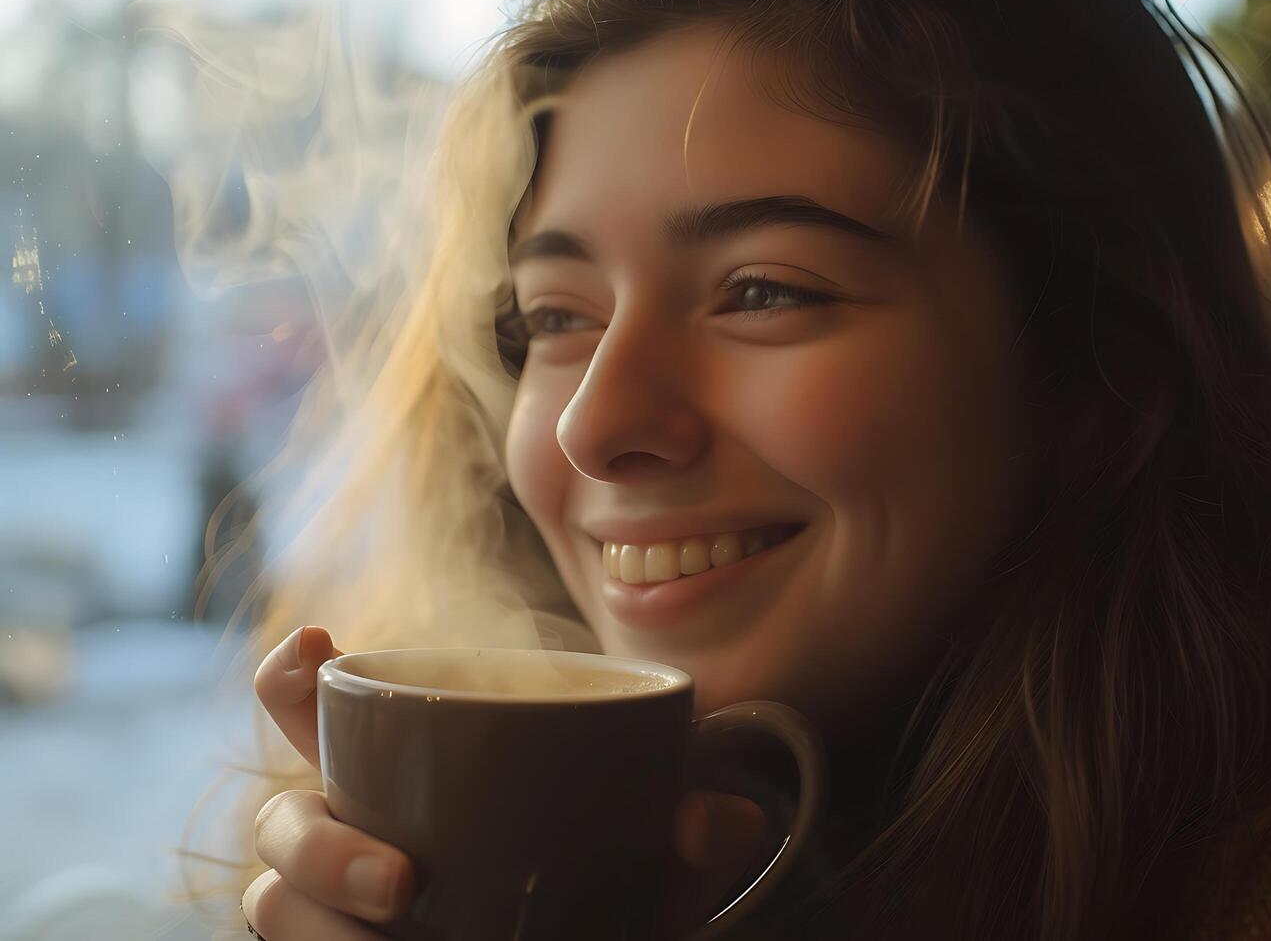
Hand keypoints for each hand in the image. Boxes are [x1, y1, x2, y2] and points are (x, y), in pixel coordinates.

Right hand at [242, 626, 766, 939]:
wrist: (620, 940)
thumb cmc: (620, 881)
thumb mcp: (666, 852)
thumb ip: (700, 826)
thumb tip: (712, 820)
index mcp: (410, 767)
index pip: (318, 707)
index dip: (294, 674)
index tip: (317, 643)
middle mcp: (355, 829)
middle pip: (283, 823)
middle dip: (322, 848)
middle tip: (404, 884)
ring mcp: (341, 907)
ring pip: (276, 907)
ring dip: (320, 932)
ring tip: (400, 939)